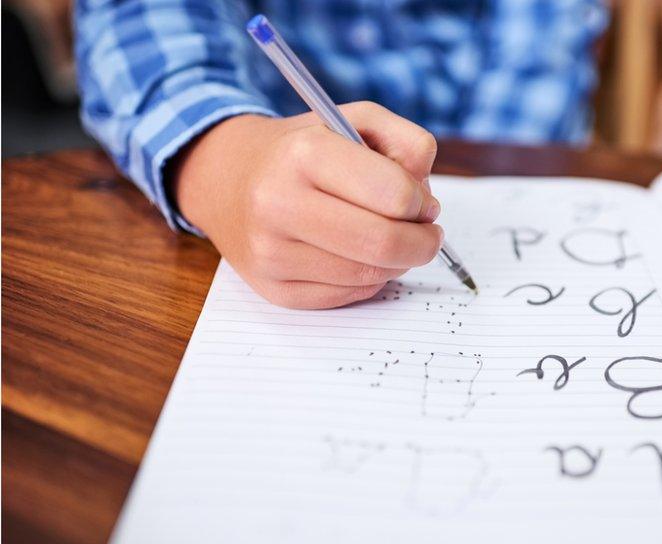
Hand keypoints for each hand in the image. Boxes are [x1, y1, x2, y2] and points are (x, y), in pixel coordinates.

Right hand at [170, 102, 441, 308]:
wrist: (225, 180)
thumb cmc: (304, 150)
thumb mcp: (354, 121)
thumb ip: (407, 143)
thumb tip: (426, 201)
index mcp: (304, 154)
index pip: (394, 195)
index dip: (422, 202)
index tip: (422, 202)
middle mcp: (279, 204)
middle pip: (385, 244)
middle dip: (423, 243)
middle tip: (427, 233)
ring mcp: (272, 253)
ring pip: (370, 275)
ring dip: (397, 262)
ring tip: (389, 238)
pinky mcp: (274, 289)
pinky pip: (349, 296)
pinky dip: (369, 279)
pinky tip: (358, 256)